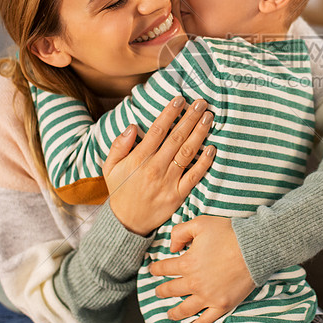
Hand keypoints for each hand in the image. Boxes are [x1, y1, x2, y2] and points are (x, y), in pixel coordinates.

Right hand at [104, 97, 215, 235]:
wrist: (126, 223)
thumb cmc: (120, 191)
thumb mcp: (110, 167)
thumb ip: (119, 145)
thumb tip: (133, 126)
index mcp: (139, 159)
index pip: (157, 130)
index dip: (170, 113)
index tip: (180, 100)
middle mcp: (155, 168)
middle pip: (176, 138)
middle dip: (190, 118)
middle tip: (201, 103)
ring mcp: (168, 182)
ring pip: (187, 153)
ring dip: (200, 133)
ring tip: (209, 118)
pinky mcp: (178, 195)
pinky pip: (194, 176)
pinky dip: (204, 162)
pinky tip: (212, 148)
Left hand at [149, 215, 255, 322]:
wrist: (254, 248)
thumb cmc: (228, 233)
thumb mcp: (200, 223)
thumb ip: (180, 232)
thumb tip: (171, 247)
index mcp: (187, 263)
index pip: (165, 268)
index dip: (156, 268)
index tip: (153, 269)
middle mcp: (194, 283)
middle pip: (172, 289)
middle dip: (162, 290)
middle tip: (158, 291)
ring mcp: (207, 296)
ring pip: (184, 309)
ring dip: (174, 312)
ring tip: (169, 314)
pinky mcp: (221, 305)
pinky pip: (204, 321)